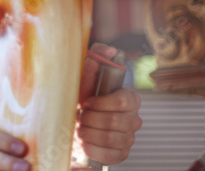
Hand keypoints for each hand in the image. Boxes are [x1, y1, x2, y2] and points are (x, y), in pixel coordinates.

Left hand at [74, 44, 141, 165]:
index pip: (124, 100)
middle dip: (91, 119)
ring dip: (89, 133)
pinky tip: (84, 142)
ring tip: (79, 128)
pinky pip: (112, 156)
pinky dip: (93, 148)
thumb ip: (95, 58)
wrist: (71, 122)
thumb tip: (110, 49)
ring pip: (112, 138)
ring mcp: (129, 137)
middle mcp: (133, 118)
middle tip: (79, 116)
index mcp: (128, 98)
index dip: (102, 102)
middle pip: (115, 121)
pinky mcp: (121, 154)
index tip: (85, 102)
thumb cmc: (79, 97)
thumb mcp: (82, 76)